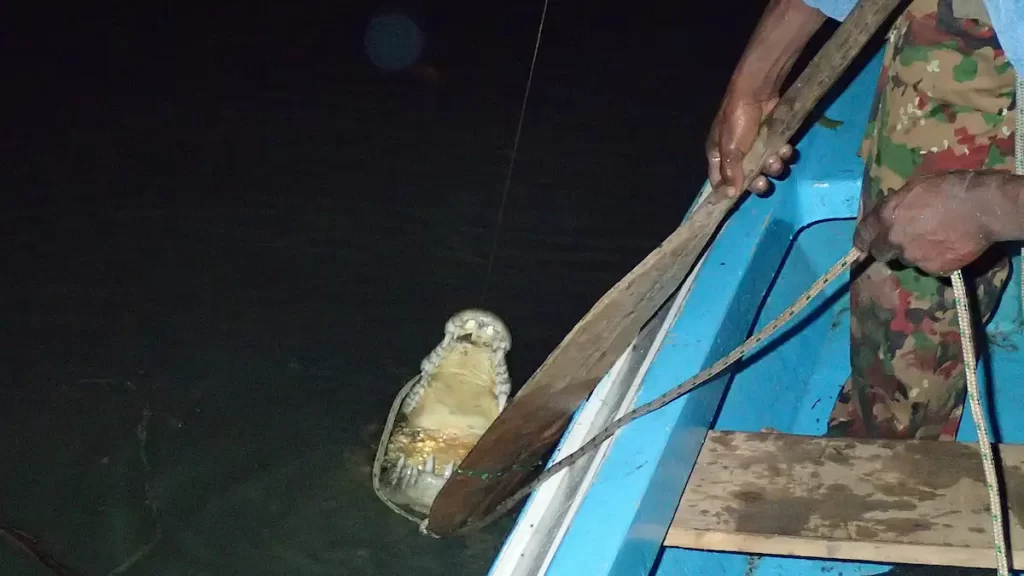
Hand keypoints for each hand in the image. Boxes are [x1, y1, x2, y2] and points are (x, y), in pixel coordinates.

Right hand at [706, 90, 792, 198]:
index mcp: (718, 155)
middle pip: (745, 177)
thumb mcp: (730, 148)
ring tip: (777, 161)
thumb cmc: (737, 120)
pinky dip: (783, 154)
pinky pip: (777, 153)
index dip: (727, 190)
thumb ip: (730, 172)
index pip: (718, 179)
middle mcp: (735, 153)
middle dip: (756, 181)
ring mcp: (754, 145)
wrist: (757, 91)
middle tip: (764, 183)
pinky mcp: (770, 138)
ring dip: (773, 167)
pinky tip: (786, 149)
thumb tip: (730, 194)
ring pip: (765, 166)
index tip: (737, 199)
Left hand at [853, 171, 996, 275]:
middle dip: (888, 249)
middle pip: (880, 253)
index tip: (867, 242)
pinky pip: (930, 267)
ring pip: (907, 259)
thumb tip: (893, 210)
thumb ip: (898, 204)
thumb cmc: (950, 188)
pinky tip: (949, 247)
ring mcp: (913, 256)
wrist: (982, 206)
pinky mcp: (933, 269)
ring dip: (915, 253)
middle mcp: (894, 239)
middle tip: (903, 242)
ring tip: (935, 240)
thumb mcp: (915, 187)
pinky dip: (936, 260)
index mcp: (886, 216)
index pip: (863, 235)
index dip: (865, 239)